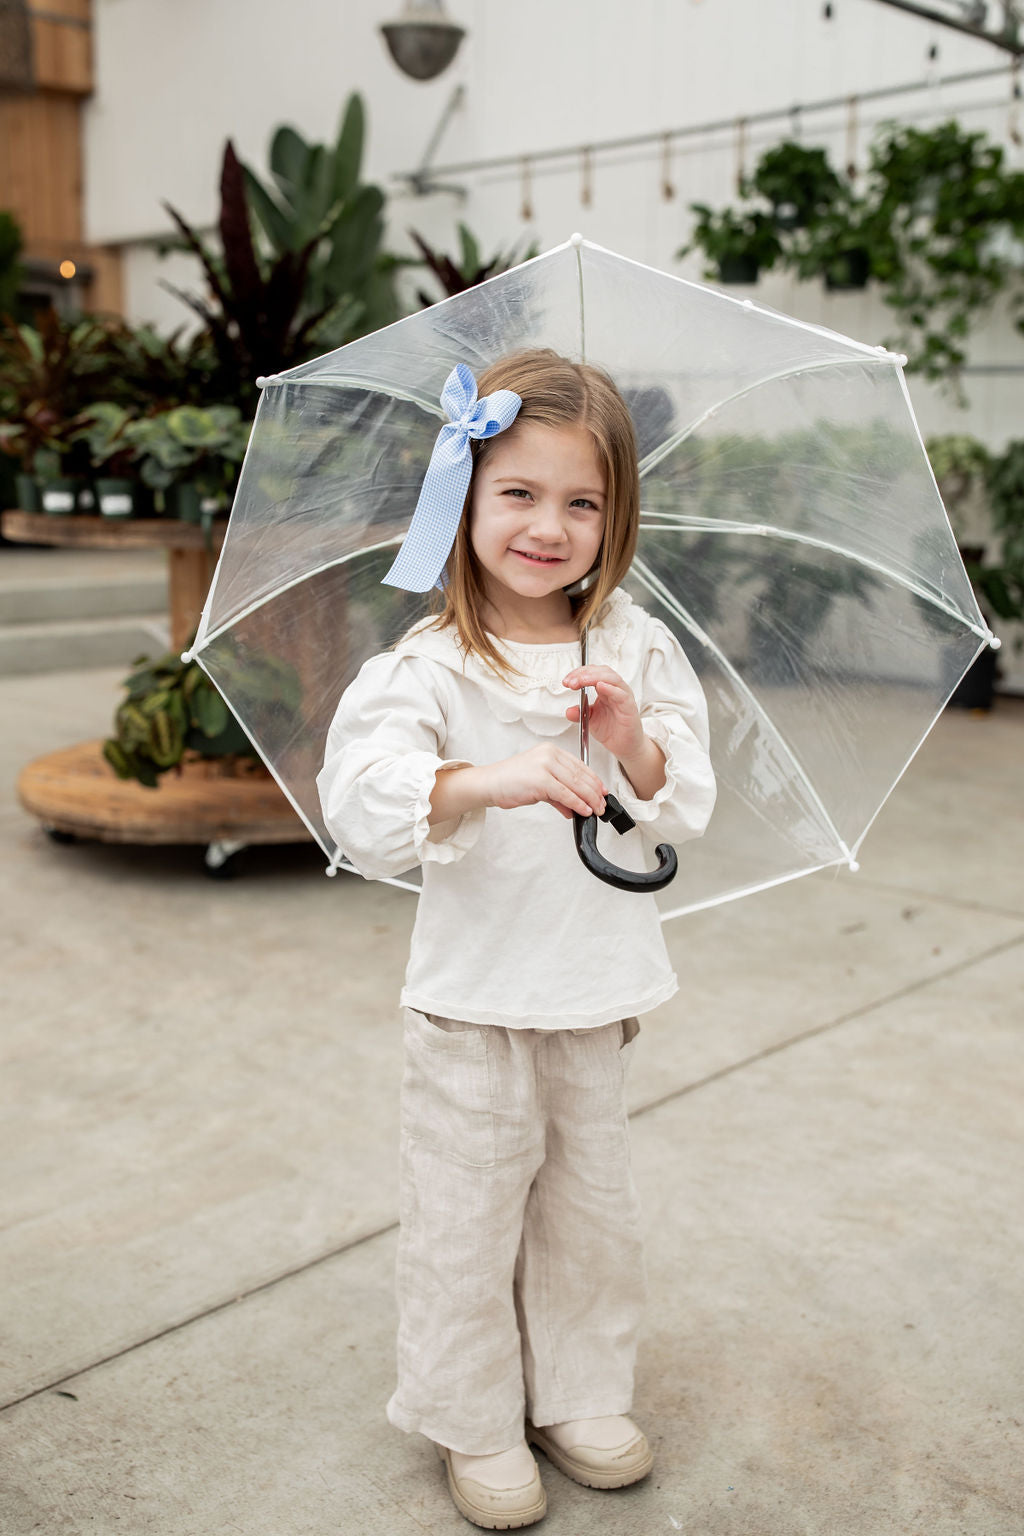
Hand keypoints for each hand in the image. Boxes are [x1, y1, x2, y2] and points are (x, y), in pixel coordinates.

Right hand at [485, 745, 606, 821]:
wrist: (489, 783)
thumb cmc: (510, 781)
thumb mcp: (539, 785)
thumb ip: (558, 795)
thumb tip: (574, 808)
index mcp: (550, 751)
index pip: (580, 765)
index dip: (594, 780)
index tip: (602, 791)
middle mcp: (549, 755)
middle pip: (580, 775)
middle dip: (594, 792)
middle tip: (602, 805)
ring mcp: (545, 765)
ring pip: (575, 784)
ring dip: (589, 800)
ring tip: (596, 810)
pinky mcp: (540, 779)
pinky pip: (565, 794)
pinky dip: (577, 804)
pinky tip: (583, 811)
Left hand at [563, 665, 644, 761]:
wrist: (625, 746)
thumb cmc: (612, 730)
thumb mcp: (589, 720)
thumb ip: (579, 714)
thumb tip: (568, 711)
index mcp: (605, 689)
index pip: (592, 673)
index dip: (579, 674)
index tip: (566, 682)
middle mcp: (615, 690)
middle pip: (602, 671)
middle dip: (584, 674)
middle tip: (571, 682)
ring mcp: (623, 697)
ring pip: (612, 678)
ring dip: (595, 677)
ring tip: (581, 681)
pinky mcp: (629, 707)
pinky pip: (621, 694)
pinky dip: (611, 689)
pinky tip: (600, 686)